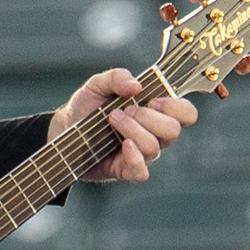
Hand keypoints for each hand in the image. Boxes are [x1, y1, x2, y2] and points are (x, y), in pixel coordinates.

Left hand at [49, 68, 196, 182]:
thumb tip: (136, 86)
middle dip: (149, 117)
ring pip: (154, 148)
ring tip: (112, 119)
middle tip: (126, 110)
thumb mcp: (98, 84)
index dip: (177, 107)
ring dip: (133, 130)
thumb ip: (117, 77)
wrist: (64, 128)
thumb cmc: (87, 106)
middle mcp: (153, 134)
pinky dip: (135, 159)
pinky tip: (123, 145)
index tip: (153, 100)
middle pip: (173, 131)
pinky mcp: (124, 170)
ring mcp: (140, 154)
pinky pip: (141, 173)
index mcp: (156, 112)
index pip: (186, 114)